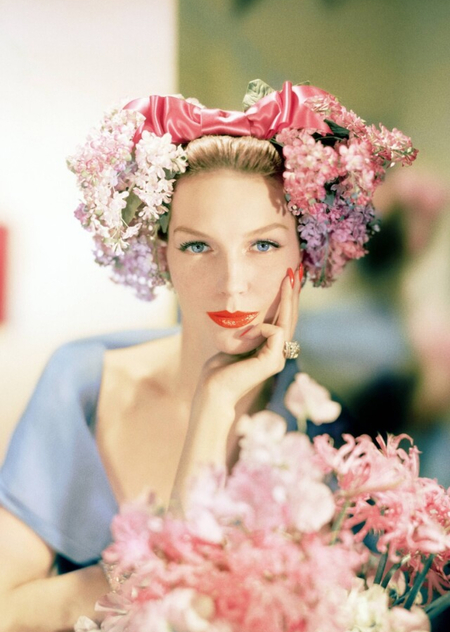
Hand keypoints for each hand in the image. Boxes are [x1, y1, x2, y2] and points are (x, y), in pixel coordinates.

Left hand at [198, 263, 303, 406]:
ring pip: (288, 321)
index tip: (289, 277)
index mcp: (271, 349)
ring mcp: (278, 358)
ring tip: (289, 278)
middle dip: (293, 293)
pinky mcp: (273, 361)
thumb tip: (259, 319)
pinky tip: (248, 332)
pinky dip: (263, 326)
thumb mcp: (237, 342)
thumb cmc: (220, 369)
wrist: (213, 390)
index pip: (284, 319)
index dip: (288, 299)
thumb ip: (250, 332)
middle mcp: (279, 353)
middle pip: (291, 317)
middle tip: (296, 270)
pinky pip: (275, 331)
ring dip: (289, 297)